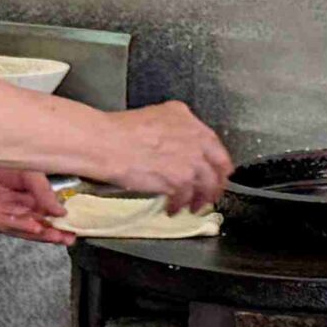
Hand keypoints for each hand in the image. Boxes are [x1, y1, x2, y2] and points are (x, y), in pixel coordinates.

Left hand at [0, 160, 73, 244]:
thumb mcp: (28, 170)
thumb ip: (43, 191)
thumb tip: (60, 210)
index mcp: (22, 195)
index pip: (44, 214)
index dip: (59, 223)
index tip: (74, 228)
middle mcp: (9, 206)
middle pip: (34, 225)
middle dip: (52, 233)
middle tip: (68, 238)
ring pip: (20, 227)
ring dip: (38, 232)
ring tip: (54, 234)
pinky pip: (2, 223)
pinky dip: (19, 225)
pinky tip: (33, 225)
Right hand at [100, 102, 231, 213]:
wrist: (107, 143)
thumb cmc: (119, 131)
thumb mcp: (154, 117)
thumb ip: (173, 129)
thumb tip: (177, 145)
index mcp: (186, 118)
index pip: (214, 144)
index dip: (217, 162)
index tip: (215, 172)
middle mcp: (195, 137)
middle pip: (219, 166)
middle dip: (216, 184)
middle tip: (210, 195)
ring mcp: (190, 159)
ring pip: (206, 185)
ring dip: (199, 199)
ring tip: (191, 207)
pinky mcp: (180, 179)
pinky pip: (186, 197)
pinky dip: (179, 206)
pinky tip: (172, 209)